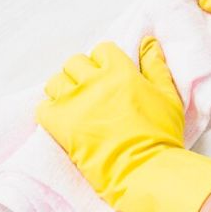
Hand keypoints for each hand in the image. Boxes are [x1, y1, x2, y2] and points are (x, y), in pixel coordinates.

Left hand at [35, 36, 210, 211]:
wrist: (143, 169)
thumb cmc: (160, 135)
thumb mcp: (168, 97)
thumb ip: (156, 67)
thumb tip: (148, 41)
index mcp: (121, 71)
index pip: (102, 49)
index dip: (105, 62)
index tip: (110, 76)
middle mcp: (94, 81)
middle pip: (74, 62)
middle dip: (82, 73)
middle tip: (93, 92)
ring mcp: (73, 102)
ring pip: (55, 82)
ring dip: (64, 90)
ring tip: (76, 106)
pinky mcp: (58, 123)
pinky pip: (42, 107)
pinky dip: (51, 112)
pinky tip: (65, 121)